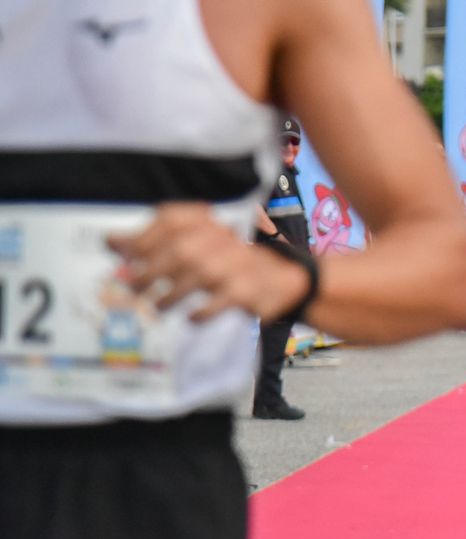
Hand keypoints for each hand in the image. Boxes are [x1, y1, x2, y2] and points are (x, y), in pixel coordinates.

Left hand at [106, 203, 308, 321]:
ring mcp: (234, 264)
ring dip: (166, 297)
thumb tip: (109, 241)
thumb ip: (155, 241)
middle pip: (176, 252)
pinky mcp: (245, 291)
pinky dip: (198, 313)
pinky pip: (215, 304)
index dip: (140, 238)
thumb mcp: (197, 242)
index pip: (169, 221)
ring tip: (156, 308)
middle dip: (147, 273)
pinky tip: (190, 317)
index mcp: (207, 221)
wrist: (282, 277)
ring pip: (193, 279)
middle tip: (132, 289)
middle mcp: (221, 238)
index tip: (119, 254)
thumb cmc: (228, 260)